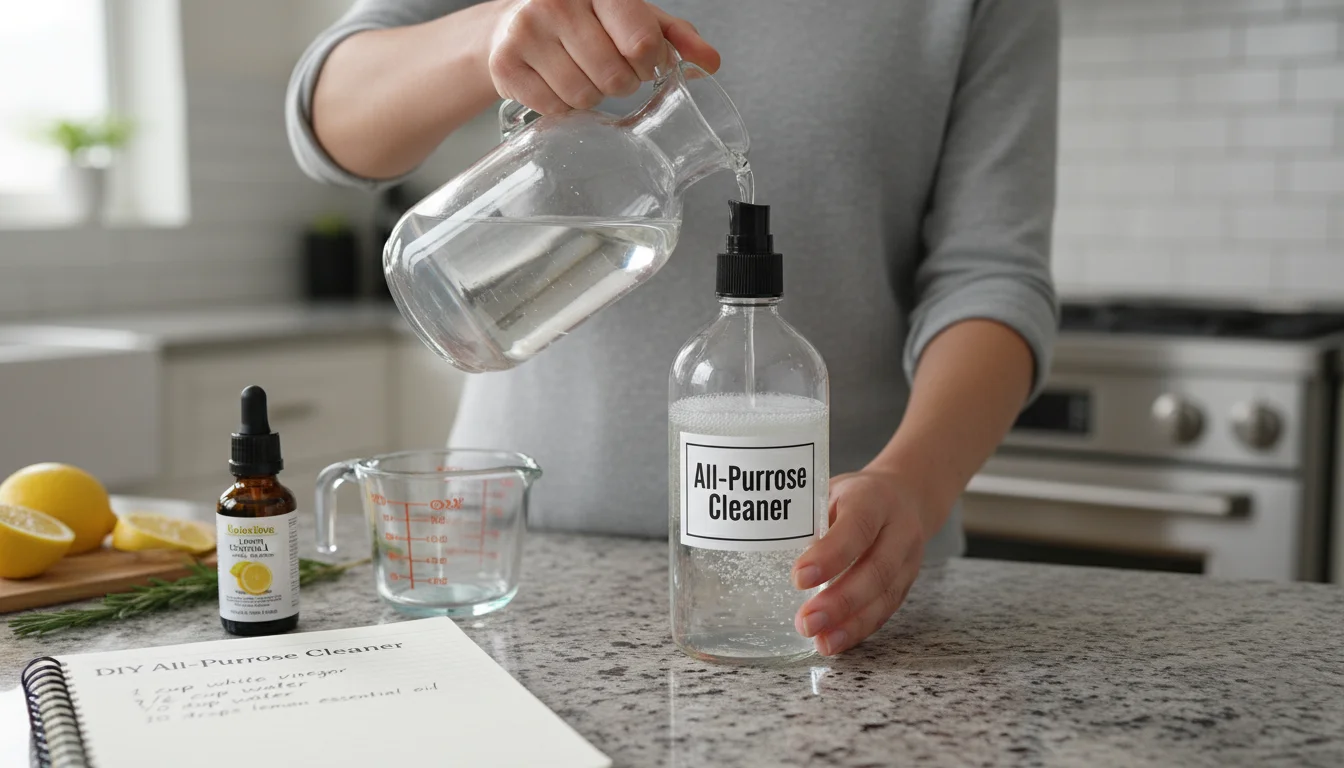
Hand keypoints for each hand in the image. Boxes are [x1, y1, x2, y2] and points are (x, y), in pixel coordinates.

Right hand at [487, 0, 720, 113]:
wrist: (514, 24)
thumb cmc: (584, 21)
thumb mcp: (633, 18)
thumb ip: (675, 37)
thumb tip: (710, 62)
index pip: (641, 41)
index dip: (650, 63)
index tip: (644, 61)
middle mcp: (556, 1)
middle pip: (614, 76)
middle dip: (621, 83)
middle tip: (609, 70)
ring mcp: (525, 31)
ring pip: (584, 96)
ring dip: (592, 96)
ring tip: (581, 74)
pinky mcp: (505, 65)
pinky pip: (555, 108)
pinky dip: (563, 106)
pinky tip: (556, 83)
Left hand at [791, 471, 929, 655]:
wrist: (906, 495)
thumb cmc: (856, 495)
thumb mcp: (831, 489)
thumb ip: (809, 516)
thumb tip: (767, 548)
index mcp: (874, 499)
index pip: (856, 528)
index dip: (830, 555)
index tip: (799, 578)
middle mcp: (898, 530)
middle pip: (876, 570)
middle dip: (840, 601)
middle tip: (806, 622)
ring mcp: (908, 559)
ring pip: (885, 596)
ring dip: (852, 624)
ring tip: (822, 642)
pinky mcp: (907, 582)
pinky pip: (886, 610)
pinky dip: (861, 629)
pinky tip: (837, 641)